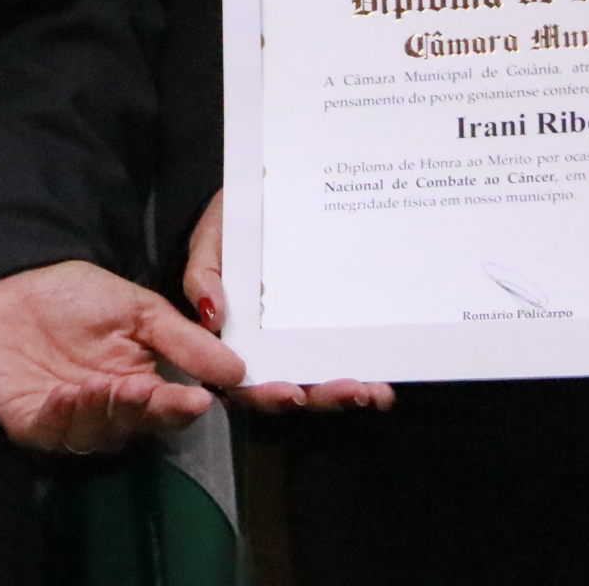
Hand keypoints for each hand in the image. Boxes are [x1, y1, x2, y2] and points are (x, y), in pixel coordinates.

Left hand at [0, 259, 250, 453]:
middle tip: (174, 395)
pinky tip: (70, 393)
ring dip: (114, 413)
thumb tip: (237, 369)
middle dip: (160, 413)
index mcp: (145, 387)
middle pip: (147, 427)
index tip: (258, 395)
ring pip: (104, 434)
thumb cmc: (76, 295)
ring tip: (117, 386)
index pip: (185, 408)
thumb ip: (184, 340)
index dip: (216, 406)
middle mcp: (113, 412)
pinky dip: (65, 416)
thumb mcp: (139, 309)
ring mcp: (72, 421)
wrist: (12, 281)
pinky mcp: (31, 424)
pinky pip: (55, 433)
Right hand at [183, 190, 395, 413]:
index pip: (244, 380)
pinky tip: (385, 387)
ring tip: (372, 391)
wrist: (271, 190)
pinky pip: (351, 358)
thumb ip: (203, 274)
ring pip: (323, 380)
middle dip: (321, 396)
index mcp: (235, 336)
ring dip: (348, 393)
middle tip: (350, 391)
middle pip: (292, 388)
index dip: (265, 394)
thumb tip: (211, 315)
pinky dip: (369, 376)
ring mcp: (305, 339)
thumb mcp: (211, 239)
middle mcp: (270, 347)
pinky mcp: (336, 326)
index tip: (291, 393)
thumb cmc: (236, 220)